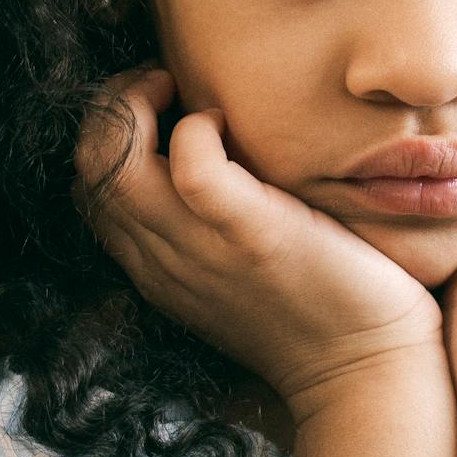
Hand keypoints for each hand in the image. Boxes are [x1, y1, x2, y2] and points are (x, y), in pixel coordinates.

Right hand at [74, 66, 446, 419]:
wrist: (368, 373)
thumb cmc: (320, 313)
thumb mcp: (237, 276)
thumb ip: (206, 232)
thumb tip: (200, 158)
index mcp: (157, 271)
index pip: (91, 192)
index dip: (106, 136)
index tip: (153, 110)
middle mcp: (163, 261)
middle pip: (89, 168)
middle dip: (110, 106)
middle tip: (158, 84)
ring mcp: (200, 248)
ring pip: (115, 161)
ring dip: (135, 103)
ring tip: (175, 89)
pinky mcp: (249, 232)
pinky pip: (191, 161)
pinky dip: (197, 125)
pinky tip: (226, 122)